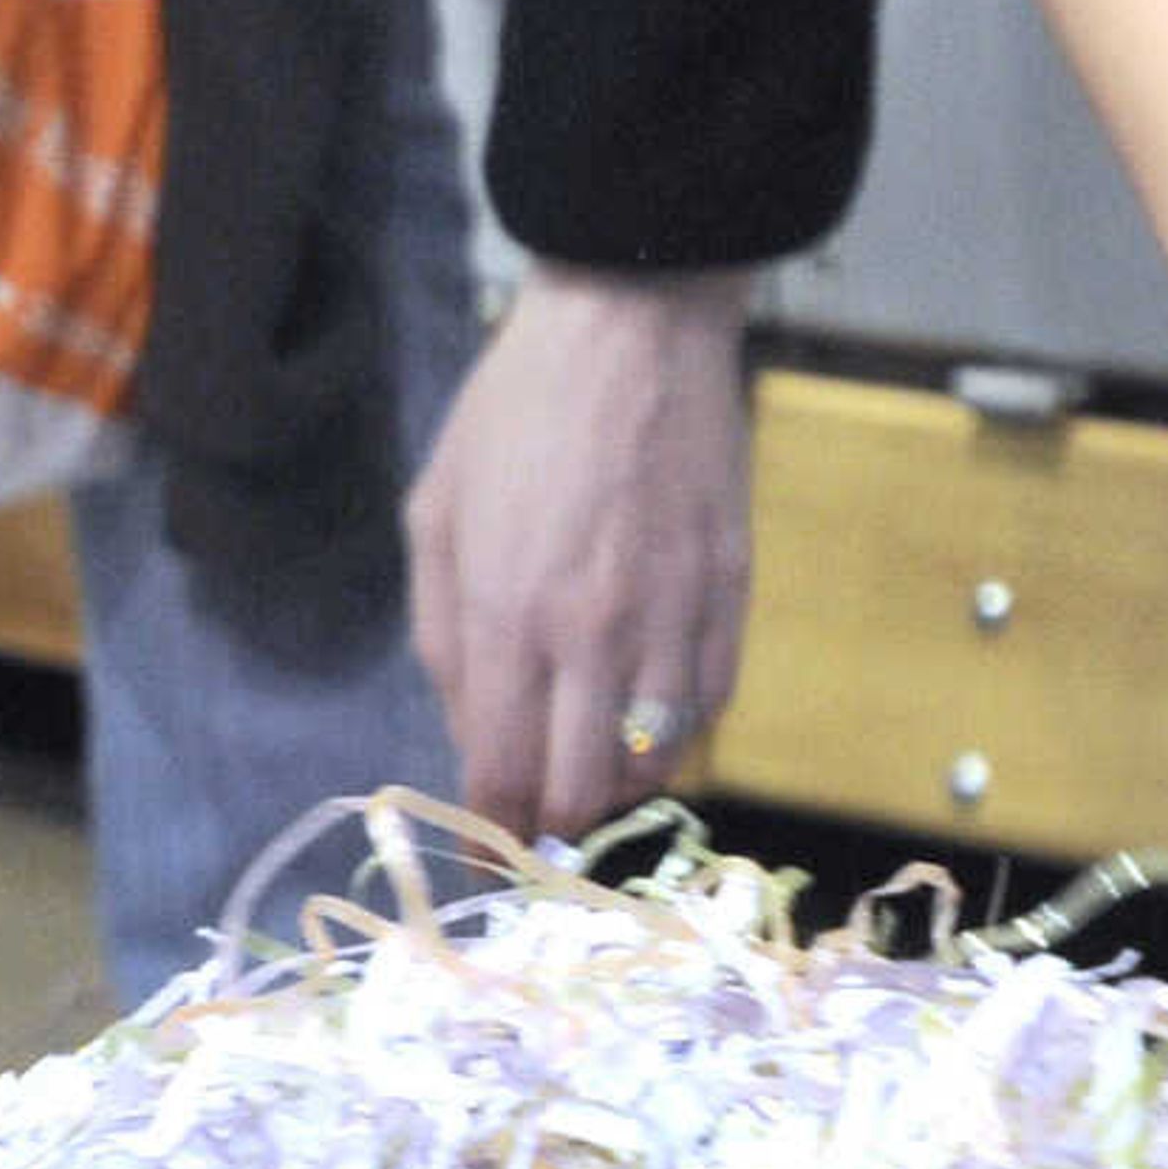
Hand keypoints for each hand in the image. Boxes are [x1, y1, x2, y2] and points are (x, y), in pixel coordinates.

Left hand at [405, 259, 755, 842]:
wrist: (633, 320)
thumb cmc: (516, 412)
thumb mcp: (436, 516)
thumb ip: (444, 639)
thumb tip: (471, 736)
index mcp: (509, 615)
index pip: (503, 775)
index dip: (491, 832)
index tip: (488, 849)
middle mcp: (595, 631)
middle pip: (581, 791)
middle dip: (553, 823)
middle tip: (540, 816)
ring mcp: (674, 613)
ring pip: (655, 761)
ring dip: (618, 780)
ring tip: (592, 760)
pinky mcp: (732, 588)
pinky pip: (711, 702)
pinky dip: (678, 728)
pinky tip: (648, 708)